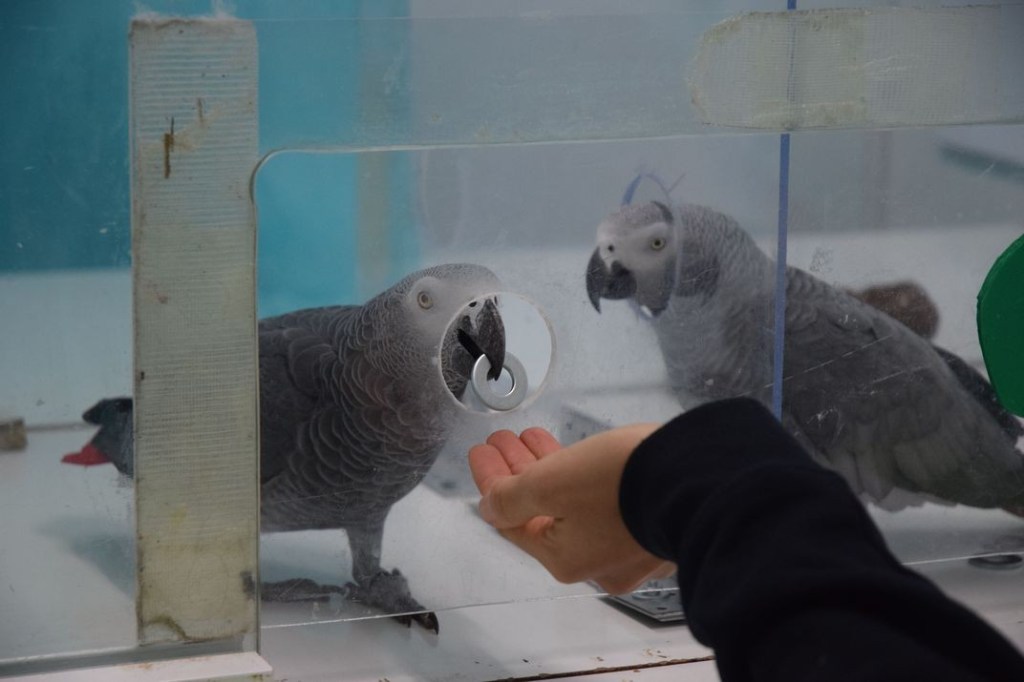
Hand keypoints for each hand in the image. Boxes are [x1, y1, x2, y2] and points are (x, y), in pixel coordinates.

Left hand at [468, 425, 675, 593]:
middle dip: (520, 472)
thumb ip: (512, 496)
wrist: (700, 478)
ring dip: (551, 469)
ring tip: (534, 438)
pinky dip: (583, 476)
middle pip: (543, 513)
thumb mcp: (550, 483)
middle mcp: (597, 563)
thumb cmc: (625, 484)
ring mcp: (631, 547)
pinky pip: (605, 502)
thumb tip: (490, 507)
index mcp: (564, 560)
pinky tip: (579, 453)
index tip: (482, 453)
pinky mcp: (655, 525)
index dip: (492, 481)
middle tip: (504, 441)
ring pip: (575, 506)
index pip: (512, 519)